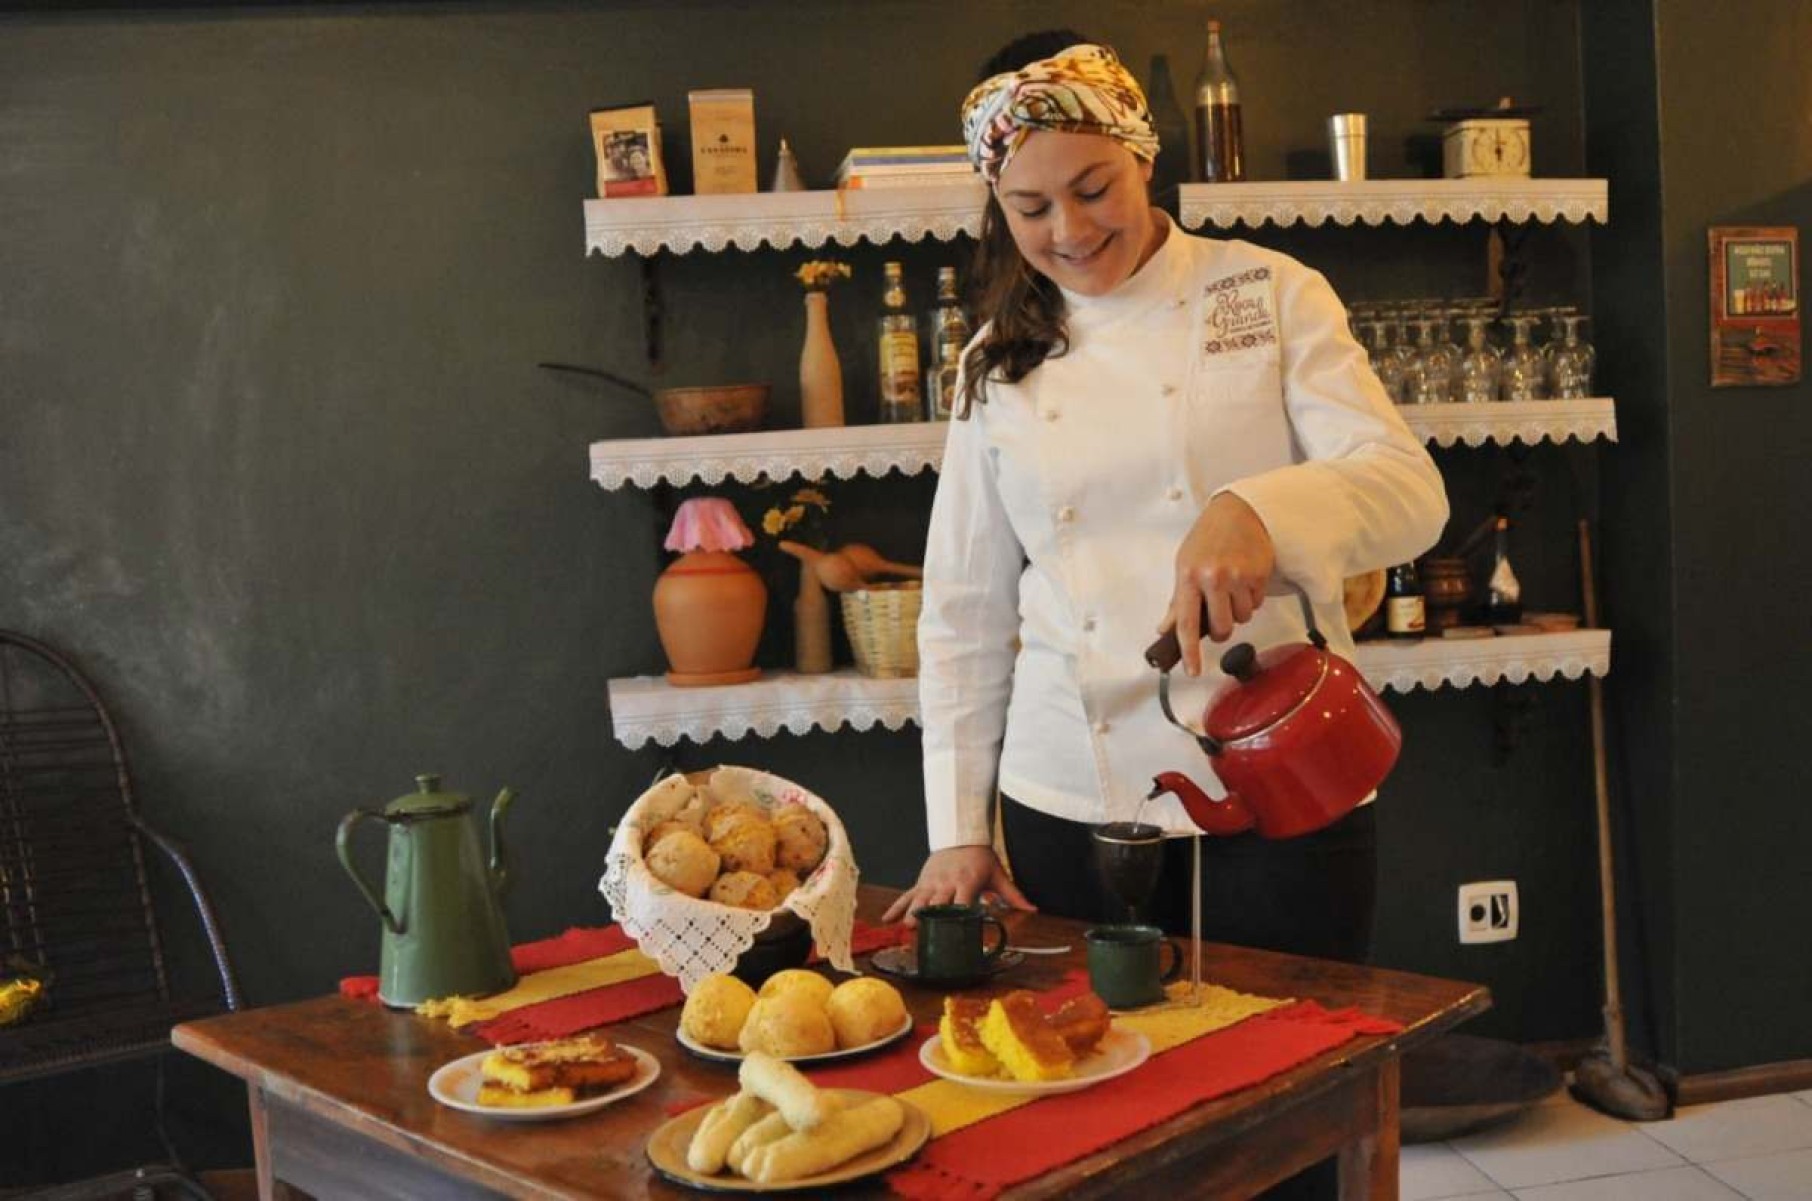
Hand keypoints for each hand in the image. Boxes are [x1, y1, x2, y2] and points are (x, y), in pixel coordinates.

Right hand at [881, 846, 1035, 925]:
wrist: (961, 835)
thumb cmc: (981, 857)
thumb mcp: (998, 874)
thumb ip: (1013, 894)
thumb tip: (1033, 908)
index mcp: (967, 882)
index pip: (963, 900)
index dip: (959, 913)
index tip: (957, 928)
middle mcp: (947, 883)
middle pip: (937, 901)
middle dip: (929, 916)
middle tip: (922, 931)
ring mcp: (932, 882)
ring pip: (919, 899)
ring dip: (912, 912)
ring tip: (906, 926)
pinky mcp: (921, 882)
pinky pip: (906, 895)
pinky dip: (896, 907)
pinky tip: (886, 919)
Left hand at [1159, 492, 1275, 674]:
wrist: (1238, 511)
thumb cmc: (1207, 539)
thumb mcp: (1184, 564)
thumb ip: (1178, 601)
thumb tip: (1165, 629)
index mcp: (1188, 577)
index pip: (1186, 623)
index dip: (1189, 652)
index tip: (1193, 671)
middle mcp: (1213, 578)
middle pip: (1222, 628)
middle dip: (1222, 628)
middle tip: (1220, 613)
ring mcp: (1238, 576)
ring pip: (1243, 618)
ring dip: (1239, 610)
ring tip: (1233, 587)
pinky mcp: (1259, 574)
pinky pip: (1258, 604)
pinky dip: (1252, 598)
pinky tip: (1246, 579)